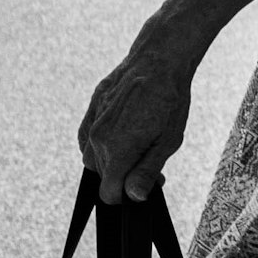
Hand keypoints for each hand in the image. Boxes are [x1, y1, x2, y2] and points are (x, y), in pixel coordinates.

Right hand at [77, 34, 195, 204]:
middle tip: (151, 159)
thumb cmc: (169, 101)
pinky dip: (102, 144)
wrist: (158, 60)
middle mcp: (97, 139)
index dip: (127, 196)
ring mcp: (91, 123)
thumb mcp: (167, 141)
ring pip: (94, 159)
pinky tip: (123, 132)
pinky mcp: (90, 110)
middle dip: (124, 176)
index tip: (146, 184)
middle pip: (104, 176)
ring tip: (140, 143)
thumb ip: (147, 171)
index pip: (108, 193)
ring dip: (113, 159)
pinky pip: (88, 140)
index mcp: (117, 150)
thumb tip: (133, 197)